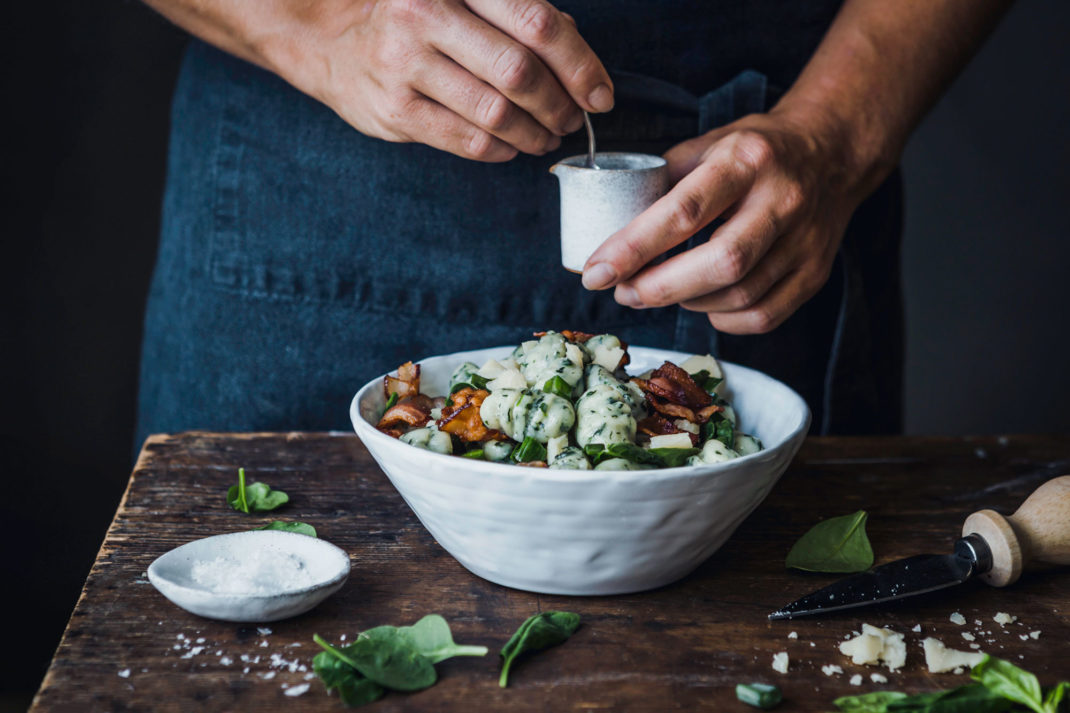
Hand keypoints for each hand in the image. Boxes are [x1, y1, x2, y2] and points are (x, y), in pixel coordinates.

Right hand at [272, 0, 612, 161]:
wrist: (329, 38)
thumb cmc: (413, 19)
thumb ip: (515, 16)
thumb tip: (579, 58)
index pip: (537, 24)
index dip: (580, 65)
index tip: (600, 95)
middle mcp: (427, 15)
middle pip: (519, 72)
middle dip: (560, 105)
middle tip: (573, 120)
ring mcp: (405, 64)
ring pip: (496, 113)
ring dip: (534, 134)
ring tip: (547, 137)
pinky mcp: (394, 109)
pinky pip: (467, 140)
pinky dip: (501, 149)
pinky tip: (511, 146)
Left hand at [580, 108, 885, 333]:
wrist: (833, 153)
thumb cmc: (756, 151)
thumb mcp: (708, 144)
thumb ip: (662, 182)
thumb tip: (608, 226)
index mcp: (747, 160)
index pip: (685, 211)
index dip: (634, 247)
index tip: (596, 271)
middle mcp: (782, 200)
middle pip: (720, 262)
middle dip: (659, 287)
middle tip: (623, 292)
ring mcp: (804, 240)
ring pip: (739, 295)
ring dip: (686, 303)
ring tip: (657, 292)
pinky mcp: (815, 272)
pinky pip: (763, 316)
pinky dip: (722, 319)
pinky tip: (702, 302)